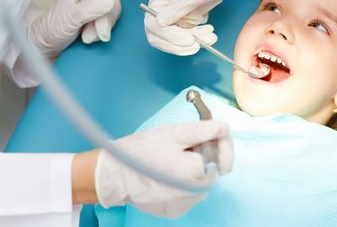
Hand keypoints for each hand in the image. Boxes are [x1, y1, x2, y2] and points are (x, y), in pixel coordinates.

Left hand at [28, 0, 120, 57]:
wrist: (46, 45)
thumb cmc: (51, 30)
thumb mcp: (69, 19)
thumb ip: (90, 9)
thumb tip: (110, 1)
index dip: (104, 15)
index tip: (99, 32)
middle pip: (112, 4)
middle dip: (102, 24)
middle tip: (87, 36)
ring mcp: (95, 3)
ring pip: (113, 14)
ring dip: (102, 29)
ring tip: (86, 37)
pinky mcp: (99, 15)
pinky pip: (112, 21)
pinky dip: (103, 32)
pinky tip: (92, 36)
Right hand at [95, 120, 233, 217]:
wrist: (112, 175)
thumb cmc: (140, 152)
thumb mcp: (174, 133)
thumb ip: (204, 130)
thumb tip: (224, 128)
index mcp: (197, 172)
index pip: (222, 154)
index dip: (217, 139)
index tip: (210, 131)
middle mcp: (195, 194)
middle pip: (213, 167)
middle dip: (203, 151)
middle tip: (183, 143)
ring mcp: (186, 204)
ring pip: (201, 178)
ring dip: (193, 164)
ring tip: (171, 156)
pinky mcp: (177, 209)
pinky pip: (189, 189)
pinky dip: (183, 177)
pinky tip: (167, 169)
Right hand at [145, 0, 239, 54]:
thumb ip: (176, 9)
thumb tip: (159, 23)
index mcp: (159, 1)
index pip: (155, 26)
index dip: (170, 37)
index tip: (189, 40)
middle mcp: (163, 10)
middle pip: (160, 37)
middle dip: (179, 45)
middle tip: (197, 45)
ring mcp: (174, 17)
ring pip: (175, 40)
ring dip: (193, 42)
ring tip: (210, 36)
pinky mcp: (186, 21)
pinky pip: (187, 37)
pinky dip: (199, 38)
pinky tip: (209, 32)